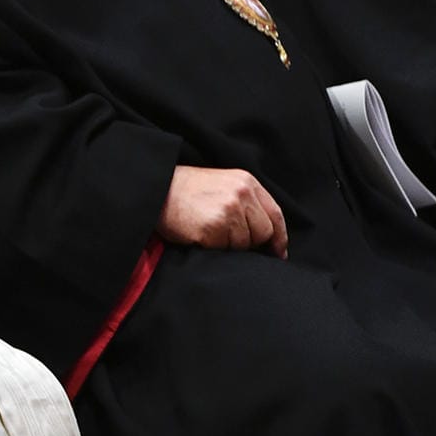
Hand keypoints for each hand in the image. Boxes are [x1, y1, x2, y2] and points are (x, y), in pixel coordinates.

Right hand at [157, 165, 288, 257]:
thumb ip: (247, 203)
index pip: (275, 215)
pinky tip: (199, 234)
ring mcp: (227, 211)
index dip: (278, 237)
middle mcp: (241, 194)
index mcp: (246, 182)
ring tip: (208, 230)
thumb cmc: (188, 191)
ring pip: (244, 243)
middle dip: (250, 241)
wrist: (156, 189)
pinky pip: (224, 249)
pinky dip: (213, 247)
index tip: (278, 252)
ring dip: (229, 244)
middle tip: (226, 237)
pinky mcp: (212, 228)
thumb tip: (269, 238)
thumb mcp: (223, 185)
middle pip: (263, 232)